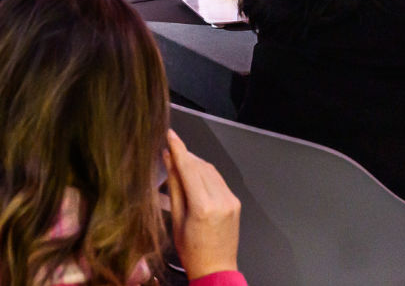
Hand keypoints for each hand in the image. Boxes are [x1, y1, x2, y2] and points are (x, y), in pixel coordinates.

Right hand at [166, 130, 239, 278]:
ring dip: (196, 163)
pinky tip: (195, 176)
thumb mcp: (178, 219)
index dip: (178, 149)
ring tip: (180, 163)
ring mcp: (231, 200)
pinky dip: (206, 174)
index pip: (189, 168)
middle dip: (186, 156)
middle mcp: (221, 200)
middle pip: (201, 166)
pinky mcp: (235, 202)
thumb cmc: (192, 252)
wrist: (216, 269)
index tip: (170, 135)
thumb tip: (169, 161)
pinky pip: (219, 180)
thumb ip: (175, 187)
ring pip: (211, 170)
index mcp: (203, 206)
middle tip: (171, 150)